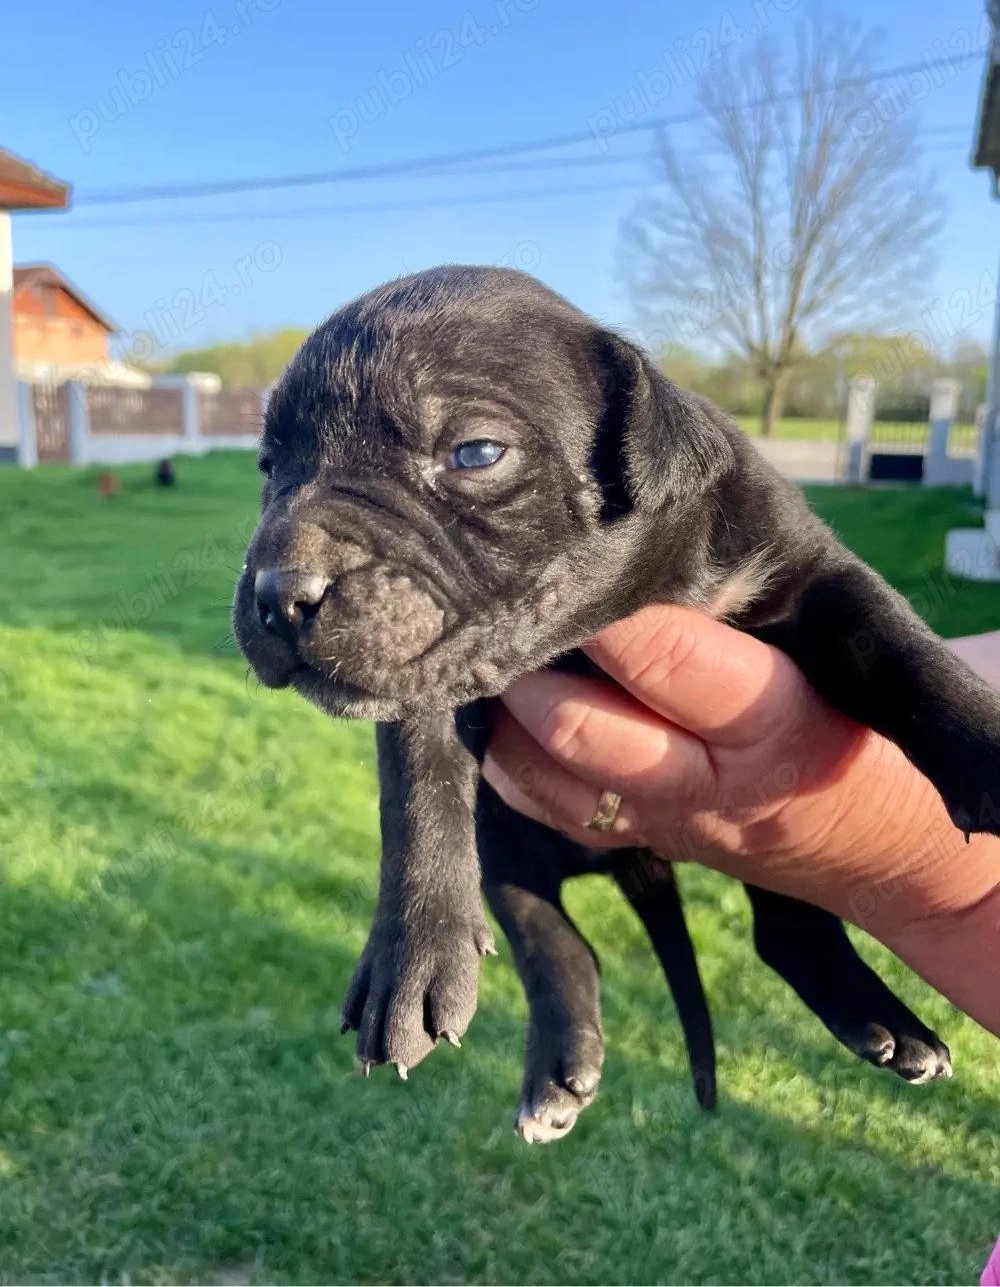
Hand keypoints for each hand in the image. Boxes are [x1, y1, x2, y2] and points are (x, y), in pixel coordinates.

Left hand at [483, 605, 999, 1034]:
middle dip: (532, 672)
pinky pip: (548, 812)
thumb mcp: (825, 656)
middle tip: (500, 617)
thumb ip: (740, 613)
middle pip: (589, 735)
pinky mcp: (634, 842)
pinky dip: (510, 762)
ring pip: (552, 781)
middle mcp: (709, 781)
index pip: (675, 664)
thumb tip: (633, 547)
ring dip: (508, 718)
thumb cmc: (851, 718)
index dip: (611, 617)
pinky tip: (498, 716)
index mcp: (773, 719)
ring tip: (489, 660)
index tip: (564, 564)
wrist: (878, 843)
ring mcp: (664, 820)